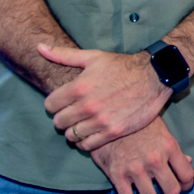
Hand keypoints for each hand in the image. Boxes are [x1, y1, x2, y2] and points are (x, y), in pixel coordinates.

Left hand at [41, 45, 170, 151]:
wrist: (153, 77)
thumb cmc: (122, 66)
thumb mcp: (93, 57)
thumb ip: (63, 55)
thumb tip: (39, 47)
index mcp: (79, 87)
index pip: (50, 105)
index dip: (54, 104)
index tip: (61, 103)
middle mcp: (87, 106)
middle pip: (58, 122)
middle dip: (62, 118)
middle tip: (71, 114)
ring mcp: (100, 120)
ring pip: (71, 135)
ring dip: (73, 131)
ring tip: (81, 124)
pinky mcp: (113, 131)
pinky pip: (87, 145)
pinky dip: (85, 142)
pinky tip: (90, 133)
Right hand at [90, 116, 193, 193]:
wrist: (108, 116)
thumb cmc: (137, 122)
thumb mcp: (160, 129)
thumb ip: (173, 148)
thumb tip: (188, 160)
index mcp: (169, 147)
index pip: (187, 175)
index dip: (187, 185)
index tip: (183, 186)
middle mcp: (155, 160)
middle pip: (172, 191)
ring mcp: (136, 169)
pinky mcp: (117, 174)